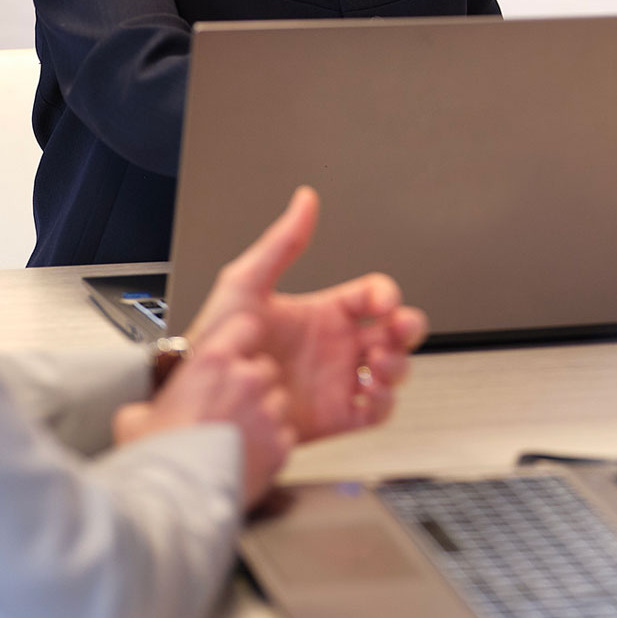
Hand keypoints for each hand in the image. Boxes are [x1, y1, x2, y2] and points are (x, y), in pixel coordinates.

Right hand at [113, 311, 292, 509]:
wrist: (176, 501)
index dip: (242, 337)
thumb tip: (143, 412)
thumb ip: (149, 405)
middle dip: (251, 384)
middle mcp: (245, 382)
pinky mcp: (281, 447)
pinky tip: (246, 457)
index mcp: (212, 364)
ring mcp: (267, 414)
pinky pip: (285, 436)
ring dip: (265, 414)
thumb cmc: (155, 460)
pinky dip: (272, 445)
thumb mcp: (133, 420)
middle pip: (265, 368)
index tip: (238, 348)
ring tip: (237, 437)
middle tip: (229, 407)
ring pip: (280, 401)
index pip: (246, 326)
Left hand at [184, 185, 428, 441]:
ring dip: (397, 365)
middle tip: (401, 327)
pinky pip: (377, 410)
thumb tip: (304, 202)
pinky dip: (385, 402)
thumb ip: (282, 243)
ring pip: (392, 370)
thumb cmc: (218, 343)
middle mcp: (337, 346)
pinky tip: (370, 391)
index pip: (372, 295)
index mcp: (325, 312)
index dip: (385, 294)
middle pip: (395, 332)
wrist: (207, 400)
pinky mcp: (337, 415)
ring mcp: (339, 380)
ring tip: (378, 363)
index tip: (383, 300)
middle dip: (408, 327)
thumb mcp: (245, 284)